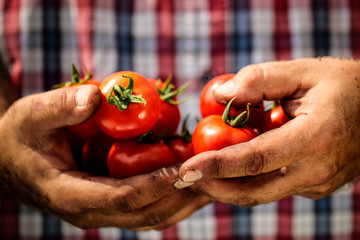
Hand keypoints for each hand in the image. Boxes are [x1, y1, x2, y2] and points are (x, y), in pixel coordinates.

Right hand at [0, 85, 208, 228]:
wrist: (12, 156)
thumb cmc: (21, 134)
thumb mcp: (30, 115)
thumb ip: (59, 107)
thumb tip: (96, 96)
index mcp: (70, 195)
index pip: (122, 198)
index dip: (157, 184)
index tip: (189, 167)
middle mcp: (90, 211)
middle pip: (145, 213)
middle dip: (181, 195)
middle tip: (214, 173)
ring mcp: (102, 210)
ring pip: (151, 215)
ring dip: (184, 199)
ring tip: (214, 178)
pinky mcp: (111, 201)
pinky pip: (148, 204)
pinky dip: (173, 192)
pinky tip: (192, 175)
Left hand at [175, 57, 359, 205]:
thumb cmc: (341, 85)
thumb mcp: (303, 71)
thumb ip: (259, 80)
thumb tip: (219, 94)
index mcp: (315, 138)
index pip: (256, 159)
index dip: (217, 166)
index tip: (186, 170)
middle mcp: (317, 170)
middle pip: (254, 191)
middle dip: (214, 187)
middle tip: (182, 179)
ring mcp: (318, 184)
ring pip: (262, 192)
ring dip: (228, 184)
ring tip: (201, 170)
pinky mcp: (315, 187)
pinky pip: (274, 186)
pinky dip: (249, 178)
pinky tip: (235, 161)